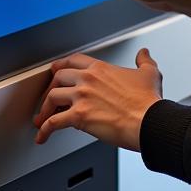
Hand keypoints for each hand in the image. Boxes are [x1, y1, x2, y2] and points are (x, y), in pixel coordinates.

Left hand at [33, 48, 162, 150]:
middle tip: (48, 98)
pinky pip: (54, 122)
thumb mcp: (149, 74)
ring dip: (44, 109)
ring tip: (41, 119)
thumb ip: (144, 61)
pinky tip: (42, 137)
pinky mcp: (79, 117)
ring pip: (52, 97)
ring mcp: (82, 97)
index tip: (56, 71)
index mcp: (100, 69)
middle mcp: (87, 80)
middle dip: (50, 88)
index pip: (73, 61)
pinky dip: (44, 130)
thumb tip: (144, 53)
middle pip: (58, 77)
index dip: (61, 66)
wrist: (149, 121)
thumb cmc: (148, 102)